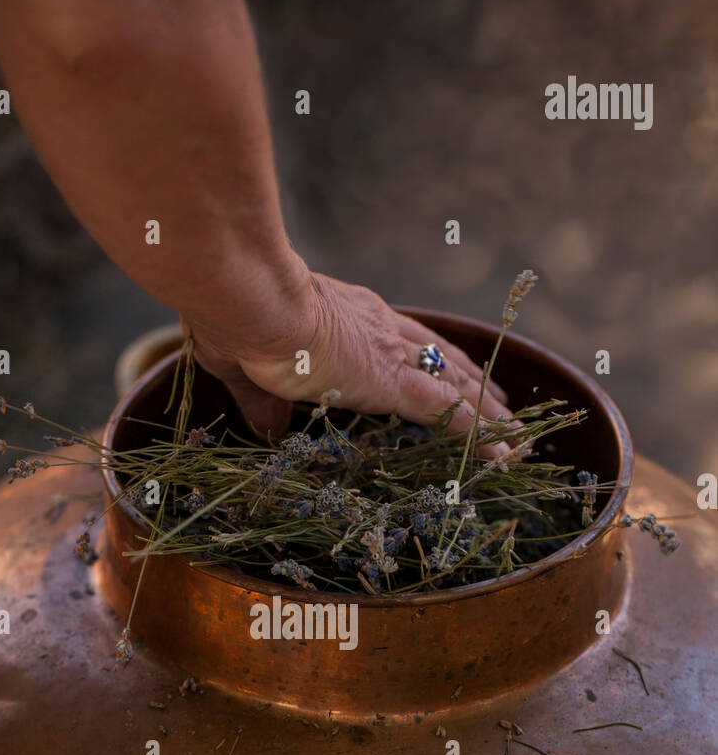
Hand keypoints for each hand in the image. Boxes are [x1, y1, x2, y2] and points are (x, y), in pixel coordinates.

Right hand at [183, 263, 511, 452]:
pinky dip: (481, 434)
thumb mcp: (247, 366)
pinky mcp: (396, 382)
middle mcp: (380, 329)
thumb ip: (263, 400)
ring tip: (516, 435)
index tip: (445, 369)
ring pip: (457, 385)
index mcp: (347, 318)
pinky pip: (452, 413)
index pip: (402, 338)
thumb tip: (265, 429)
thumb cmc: (239, 322)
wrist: (251, 302)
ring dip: (488, 413)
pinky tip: (505, 452)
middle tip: (498, 402)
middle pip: (442, 357)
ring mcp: (392, 354)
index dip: (428, 356)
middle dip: (472, 381)